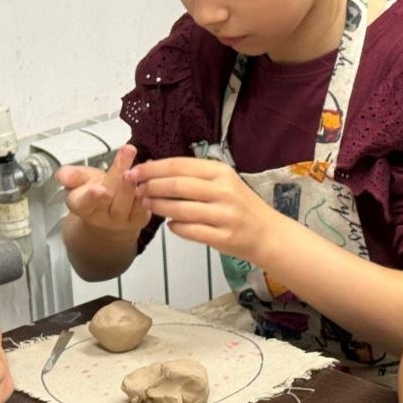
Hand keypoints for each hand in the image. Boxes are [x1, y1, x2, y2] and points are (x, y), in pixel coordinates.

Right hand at [56, 144, 150, 236]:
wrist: (108, 219)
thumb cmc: (94, 193)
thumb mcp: (80, 181)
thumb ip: (73, 175)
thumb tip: (62, 174)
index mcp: (82, 206)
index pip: (85, 203)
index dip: (91, 196)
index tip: (98, 188)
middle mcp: (101, 216)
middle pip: (109, 197)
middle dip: (118, 175)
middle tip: (126, 154)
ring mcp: (121, 219)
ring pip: (128, 203)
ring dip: (133, 185)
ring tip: (138, 169)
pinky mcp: (139, 219)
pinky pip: (144, 206)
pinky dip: (148, 190)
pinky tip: (150, 175)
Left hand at [128, 157, 282, 263]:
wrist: (268, 233)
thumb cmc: (241, 206)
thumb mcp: (224, 182)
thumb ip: (195, 176)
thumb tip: (156, 169)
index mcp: (221, 172)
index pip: (180, 165)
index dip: (153, 168)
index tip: (134, 171)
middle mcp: (224, 191)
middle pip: (178, 185)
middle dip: (151, 186)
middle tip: (136, 189)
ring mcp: (224, 215)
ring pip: (181, 209)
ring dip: (159, 207)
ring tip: (147, 205)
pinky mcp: (223, 237)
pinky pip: (190, 231)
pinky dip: (176, 227)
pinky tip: (170, 225)